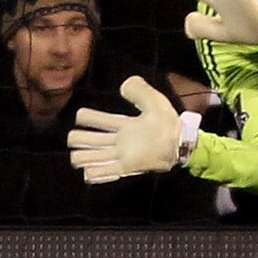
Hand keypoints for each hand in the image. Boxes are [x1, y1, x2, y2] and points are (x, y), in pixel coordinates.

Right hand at [67, 77, 186, 183]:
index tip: (84, 115)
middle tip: (81, 137)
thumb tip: (124, 84)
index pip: (93, 119)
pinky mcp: (124, 167)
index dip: (85, 116)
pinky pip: (98, 173)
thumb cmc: (169, 123)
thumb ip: (140, 91)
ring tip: (85, 153)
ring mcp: (119, 155)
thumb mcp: (155, 102)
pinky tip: (93, 168)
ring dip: (81, 156)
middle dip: (76, 138)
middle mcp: (116, 141)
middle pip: (82, 139)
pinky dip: (92, 171)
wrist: (180, 144)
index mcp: (122, 125)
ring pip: (85, 157)